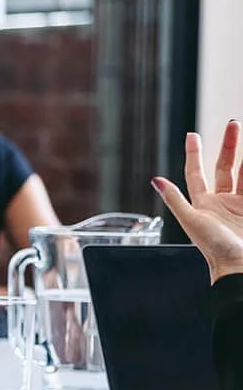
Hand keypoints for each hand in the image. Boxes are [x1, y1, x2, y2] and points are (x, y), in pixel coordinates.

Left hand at [155, 121, 242, 281]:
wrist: (240, 265)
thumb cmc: (214, 248)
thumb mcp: (191, 221)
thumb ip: (175, 199)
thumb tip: (155, 179)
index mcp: (203, 203)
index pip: (196, 173)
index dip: (193, 154)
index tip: (192, 134)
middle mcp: (222, 201)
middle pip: (225, 167)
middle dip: (230, 145)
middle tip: (233, 124)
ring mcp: (241, 205)